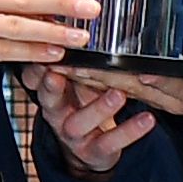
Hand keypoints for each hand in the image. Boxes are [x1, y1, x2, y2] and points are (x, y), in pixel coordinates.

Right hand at [21, 65, 154, 174]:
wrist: (89, 150)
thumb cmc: (83, 107)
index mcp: (52, 93)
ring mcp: (74, 135)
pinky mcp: (94, 151)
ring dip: (99, 107)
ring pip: (79, 123)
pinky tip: (146, 119)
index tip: (43, 52)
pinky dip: (129, 131)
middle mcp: (57, 113)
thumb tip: (76, 30)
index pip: (37, 77)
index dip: (36, 67)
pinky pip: (110, 142)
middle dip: (51, 87)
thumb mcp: (75, 86)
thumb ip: (74, 65)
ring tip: (119, 94)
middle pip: (48, 99)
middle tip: (56, 74)